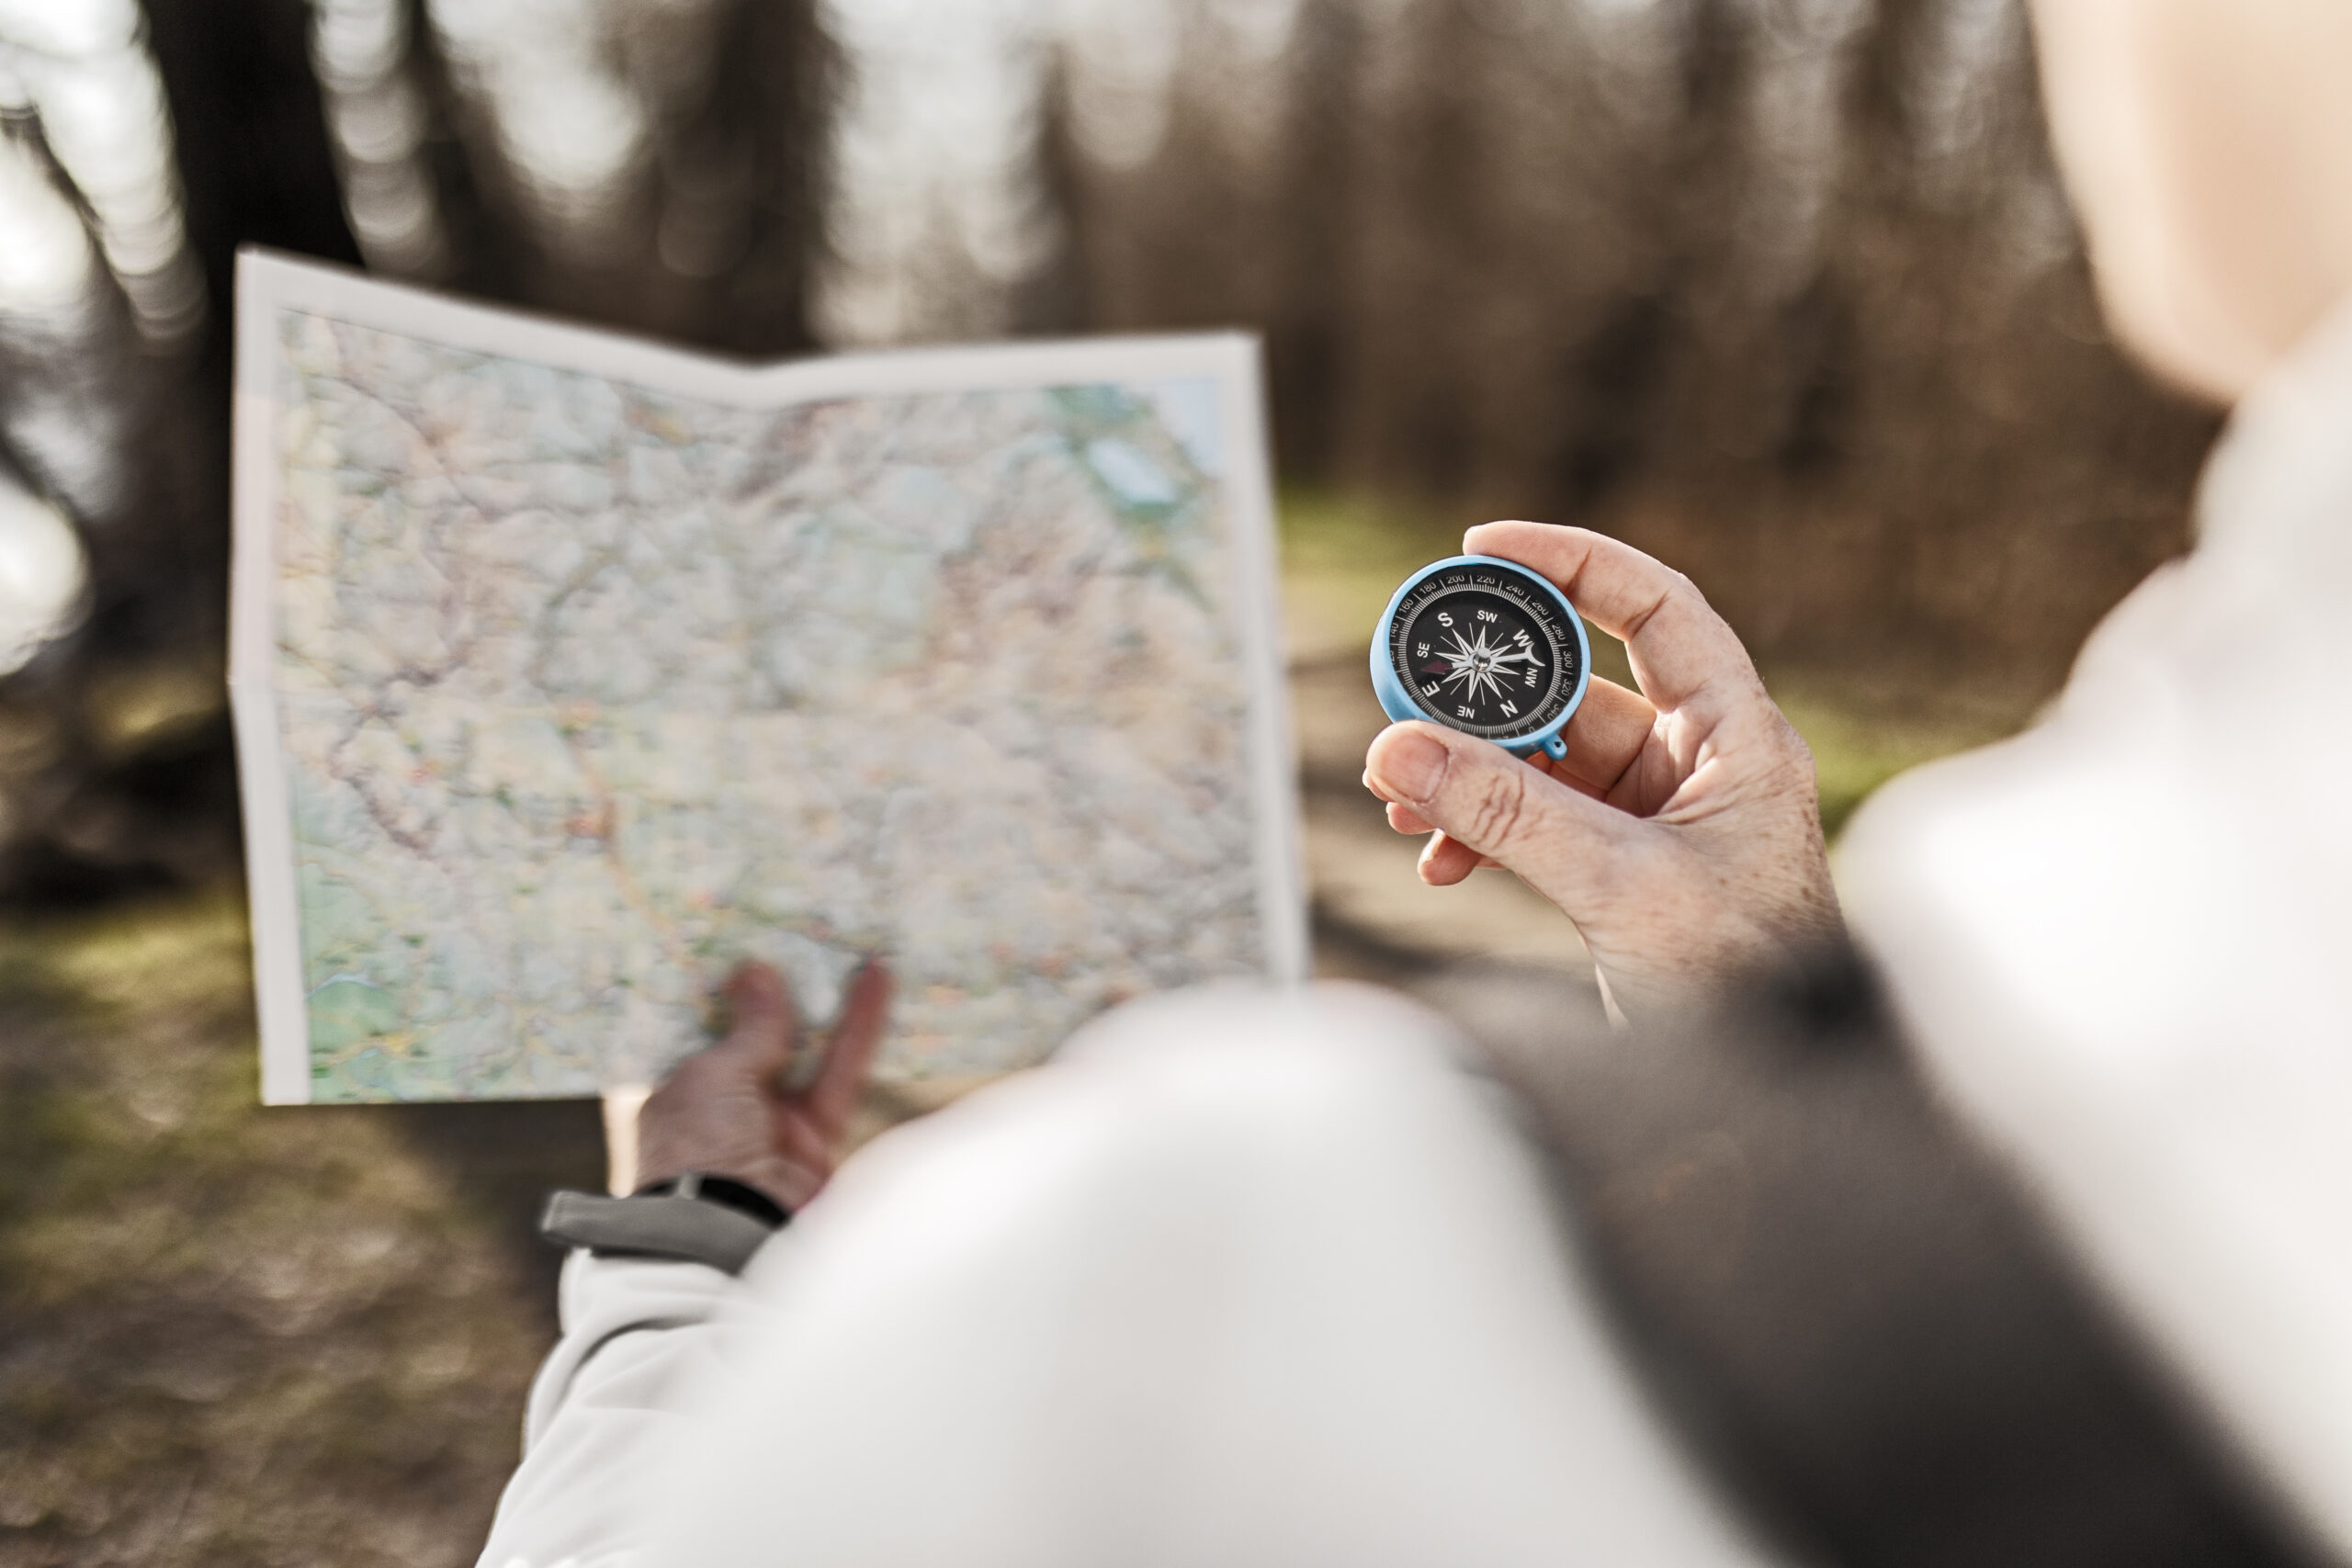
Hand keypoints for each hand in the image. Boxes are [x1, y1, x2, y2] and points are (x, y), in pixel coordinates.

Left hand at [635, 959, 891, 1211]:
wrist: (734, 1233)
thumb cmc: (700, 1148)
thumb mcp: (716, 1075)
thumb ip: (750, 1026)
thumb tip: (756, 970)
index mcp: (673, 1090)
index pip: (694, 1030)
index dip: (718, 989)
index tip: (736, 940)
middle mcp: (720, 1102)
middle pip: (755, 1036)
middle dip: (777, 991)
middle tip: (797, 932)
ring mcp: (770, 1120)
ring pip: (804, 1050)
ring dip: (825, 1003)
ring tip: (848, 945)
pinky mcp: (816, 1133)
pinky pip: (839, 1074)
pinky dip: (858, 1030)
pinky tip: (875, 982)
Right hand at [1364, 521, 1840, 1022]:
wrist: (1777, 1106)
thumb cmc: (1746, 985)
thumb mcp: (1619, 885)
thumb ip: (1508, 812)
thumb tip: (1399, 749)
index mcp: (1736, 736)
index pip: (1655, 606)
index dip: (1573, 562)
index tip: (1483, 546)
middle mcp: (1700, 763)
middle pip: (1576, 690)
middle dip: (1486, 706)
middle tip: (1405, 706)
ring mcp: (1660, 819)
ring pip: (1545, 764)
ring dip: (1471, 780)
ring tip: (1400, 802)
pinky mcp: (1624, 872)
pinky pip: (1538, 825)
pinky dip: (1484, 835)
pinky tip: (1440, 864)